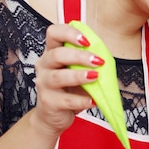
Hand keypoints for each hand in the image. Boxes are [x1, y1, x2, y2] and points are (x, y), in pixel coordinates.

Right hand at [33, 23, 103, 137]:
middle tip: (98, 61)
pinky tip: (92, 100)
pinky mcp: (48, 102)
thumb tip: (104, 57)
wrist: (55, 115)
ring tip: (95, 77)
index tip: (87, 41)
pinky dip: (81, 100)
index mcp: (52, 52)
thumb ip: (88, 61)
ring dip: (79, 76)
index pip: (54, 33)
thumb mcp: (79, 71)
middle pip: (57, 54)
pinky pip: (66, 100)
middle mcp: (44, 65)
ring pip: (58, 77)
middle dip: (79, 56)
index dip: (69, 33)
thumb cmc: (69, 89)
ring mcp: (44, 84)